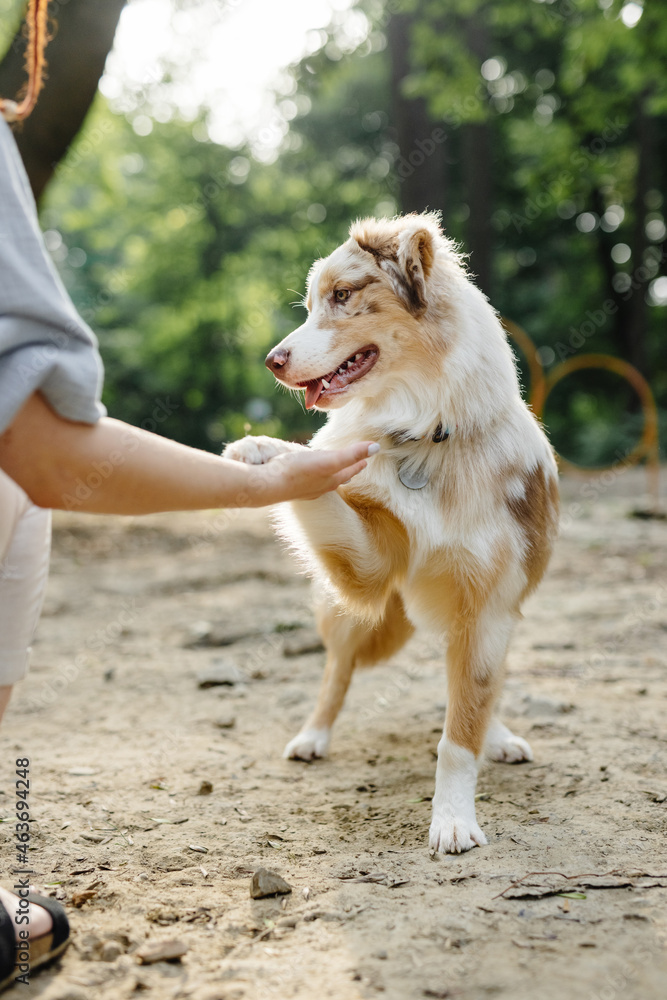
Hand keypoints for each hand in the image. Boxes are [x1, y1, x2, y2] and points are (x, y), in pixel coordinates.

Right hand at [243, 441, 379, 503]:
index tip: (367, 460)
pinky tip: (305, 474)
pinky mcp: (290, 486)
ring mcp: (305, 488)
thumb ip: (352, 454)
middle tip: (354, 464)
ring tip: (332, 470)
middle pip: (338, 477)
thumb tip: (376, 448)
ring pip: (322, 480)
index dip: (359, 463)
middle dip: (347, 470)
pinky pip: (306, 479)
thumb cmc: (298, 471)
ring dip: (330, 474)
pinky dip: (312, 475)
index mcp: (332, 479)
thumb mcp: (330, 460)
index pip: (350, 471)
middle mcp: (320, 487)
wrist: (267, 484)